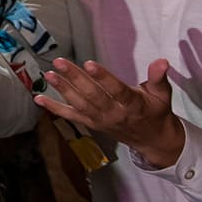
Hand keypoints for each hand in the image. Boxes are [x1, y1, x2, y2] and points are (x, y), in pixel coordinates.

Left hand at [36, 57, 185, 168]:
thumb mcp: (162, 95)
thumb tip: (162, 61)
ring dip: (63, 90)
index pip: (116, 91)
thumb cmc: (156, 111)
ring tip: (49, 74)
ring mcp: (101, 121)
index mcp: (133, 105)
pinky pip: (71, 116)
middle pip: (93, 96)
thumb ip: (158, 78)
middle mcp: (115, 114)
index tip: (89, 63)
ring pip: (80, 105)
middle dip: (75, 79)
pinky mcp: (92, 124)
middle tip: (60, 62)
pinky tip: (38, 98)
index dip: (103, 78)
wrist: (152, 140)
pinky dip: (54, 108)